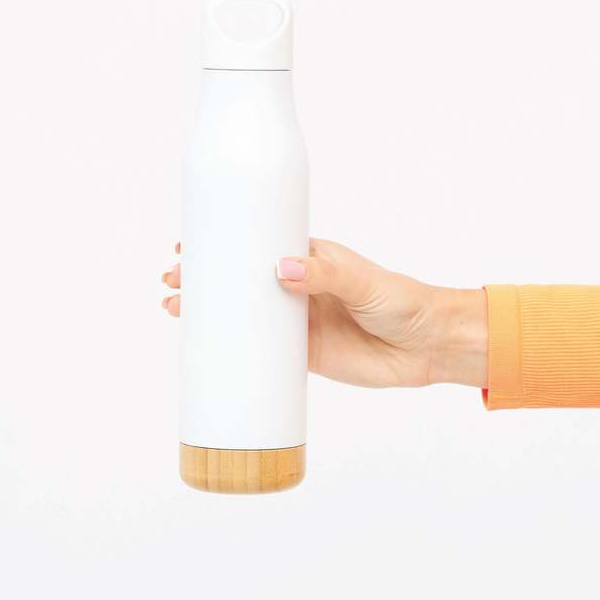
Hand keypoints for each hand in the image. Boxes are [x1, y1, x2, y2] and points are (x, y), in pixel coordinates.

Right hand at [161, 238, 486, 387]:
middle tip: (173, 281)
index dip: (224, 245)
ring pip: (246, 315)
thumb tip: (281, 268)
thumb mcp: (363, 282)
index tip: (189, 244)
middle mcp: (299, 287)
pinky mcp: (305, 355)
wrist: (426, 346)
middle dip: (207, 278)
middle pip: (243, 280)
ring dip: (213, 313)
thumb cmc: (401, 301)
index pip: (258, 246)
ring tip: (176, 310)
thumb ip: (325, 275)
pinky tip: (209, 349)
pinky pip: (263, 352)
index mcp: (311, 259)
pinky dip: (236, 350)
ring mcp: (299, 322)